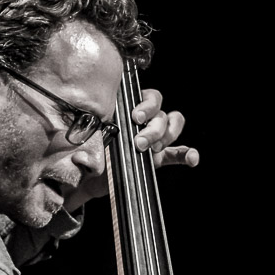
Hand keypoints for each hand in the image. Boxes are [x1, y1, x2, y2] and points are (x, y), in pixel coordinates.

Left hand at [64, 86, 196, 211]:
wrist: (87, 178)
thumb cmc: (87, 153)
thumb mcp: (87, 143)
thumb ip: (90, 142)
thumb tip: (81, 157)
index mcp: (128, 108)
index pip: (148, 97)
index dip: (146, 105)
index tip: (135, 118)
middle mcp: (143, 121)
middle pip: (162, 114)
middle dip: (153, 128)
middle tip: (139, 143)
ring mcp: (153, 138)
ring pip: (172, 127)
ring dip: (166, 137)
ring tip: (153, 151)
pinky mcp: (158, 158)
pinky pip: (178, 153)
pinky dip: (187, 154)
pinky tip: (192, 159)